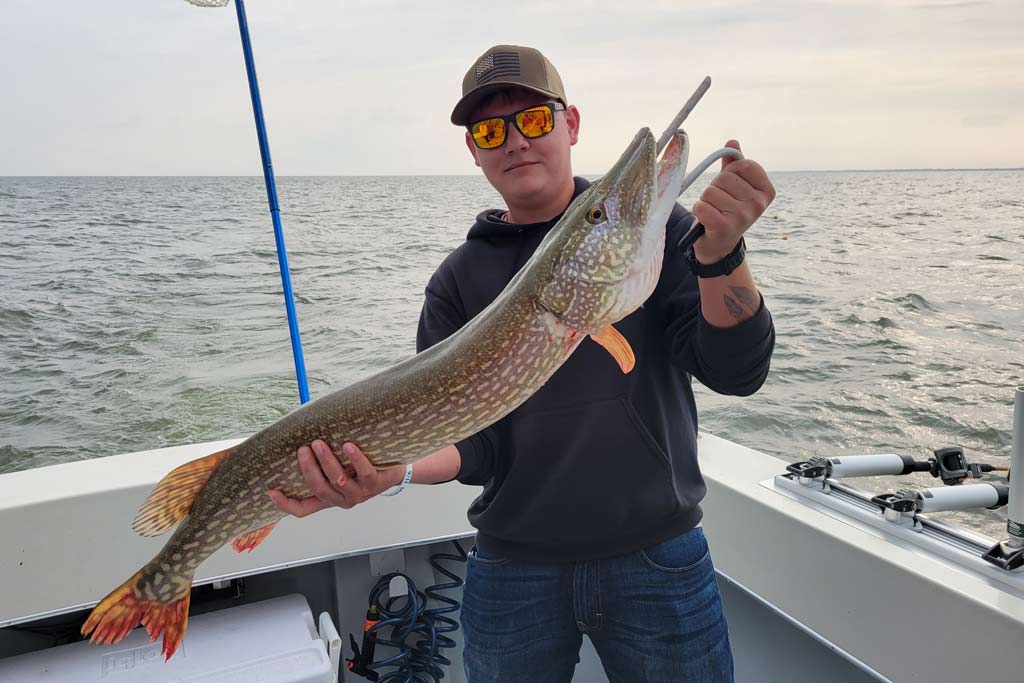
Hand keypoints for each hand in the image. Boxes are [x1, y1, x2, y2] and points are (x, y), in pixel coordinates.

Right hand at [268, 440, 403, 516]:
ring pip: (339, 481)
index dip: (285, 504)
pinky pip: (363, 472)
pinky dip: (355, 458)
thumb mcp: (338, 467)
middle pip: (319, 489)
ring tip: (318, 443)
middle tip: (302, 449)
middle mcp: (342, 500)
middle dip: (308, 469)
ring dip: (327, 461)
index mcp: (329, 498)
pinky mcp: (375, 484)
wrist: (395, 470)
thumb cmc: (361, 466)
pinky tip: (347, 445)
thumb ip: (320, 462)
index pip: (303, 509)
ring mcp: (359, 494)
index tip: (271, 491)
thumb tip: (296, 436)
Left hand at [691, 140, 775, 262]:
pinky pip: (701, 206)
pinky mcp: (724, 227)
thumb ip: (734, 165)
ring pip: (710, 191)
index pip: (743, 164)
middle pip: (724, 178)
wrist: (720, 245)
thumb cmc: (727, 210)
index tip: (732, 187)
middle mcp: (758, 204)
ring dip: (706, 201)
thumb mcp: (735, 188)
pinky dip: (698, 211)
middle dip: (715, 188)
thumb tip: (732, 141)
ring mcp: (743, 216)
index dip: (731, 172)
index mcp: (766, 191)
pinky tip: (706, 220)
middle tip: (720, 203)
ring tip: (714, 212)